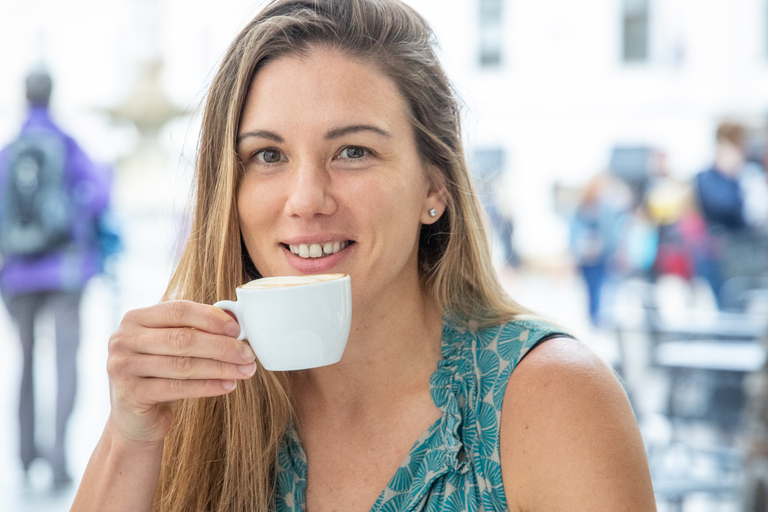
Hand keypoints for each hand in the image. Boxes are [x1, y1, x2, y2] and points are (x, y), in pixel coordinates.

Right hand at [106, 300, 255, 444]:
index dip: (211, 318)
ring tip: (245, 370)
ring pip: (182, 365)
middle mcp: (123, 339)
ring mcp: (122, 367)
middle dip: (221, 346)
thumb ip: (196, 330)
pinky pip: (177, 388)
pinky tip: (228, 385)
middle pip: (182, 339)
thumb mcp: (172, 346)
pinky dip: (207, 387)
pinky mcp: (129, 394)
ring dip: (220, 367)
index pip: (178, 310)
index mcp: (135, 318)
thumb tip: (236, 320)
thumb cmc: (161, 374)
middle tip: (248, 354)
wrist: (135, 418)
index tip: (238, 329)